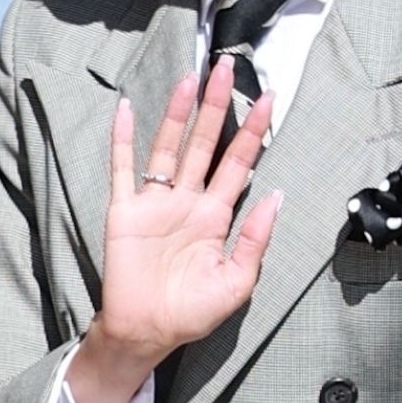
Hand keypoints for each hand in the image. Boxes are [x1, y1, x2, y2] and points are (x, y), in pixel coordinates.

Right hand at [65, 60, 281, 402]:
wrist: (147, 332)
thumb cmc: (192, 313)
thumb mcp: (237, 282)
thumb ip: (256, 239)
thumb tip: (277, 196)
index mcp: (216, 217)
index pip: (238, 165)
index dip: (252, 133)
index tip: (269, 101)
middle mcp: (187, 202)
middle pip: (204, 144)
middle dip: (217, 108)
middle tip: (228, 70)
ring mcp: (155, 203)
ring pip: (168, 148)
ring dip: (178, 114)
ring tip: (190, 79)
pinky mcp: (125, 211)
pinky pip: (124, 169)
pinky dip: (124, 140)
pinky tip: (128, 109)